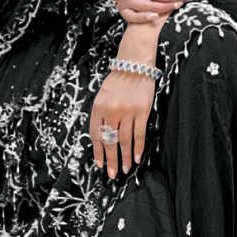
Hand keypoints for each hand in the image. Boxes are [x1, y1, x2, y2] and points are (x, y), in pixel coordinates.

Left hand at [89, 28, 159, 178]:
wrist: (134, 63)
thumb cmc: (119, 80)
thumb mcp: (103, 95)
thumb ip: (102, 114)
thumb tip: (103, 137)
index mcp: (98, 106)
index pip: (95, 134)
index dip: (97, 151)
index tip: (99, 163)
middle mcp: (111, 110)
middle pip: (109, 140)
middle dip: (110, 159)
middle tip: (111, 174)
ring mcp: (127, 111)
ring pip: (124, 140)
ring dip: (124, 157)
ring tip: (124, 169)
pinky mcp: (141, 111)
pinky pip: (139, 133)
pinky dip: (138, 147)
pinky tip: (136, 158)